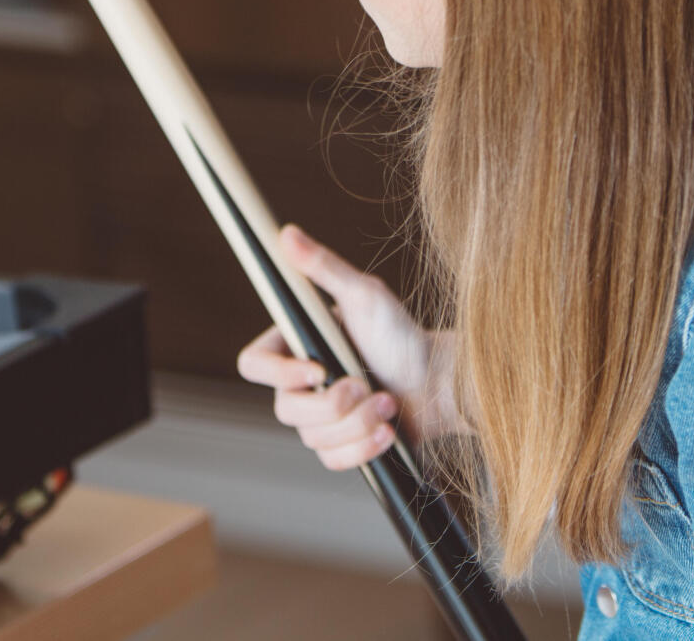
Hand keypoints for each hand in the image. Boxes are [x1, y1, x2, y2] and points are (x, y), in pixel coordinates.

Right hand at [236, 224, 455, 469]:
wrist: (439, 383)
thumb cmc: (403, 335)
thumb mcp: (365, 295)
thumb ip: (324, 267)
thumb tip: (286, 234)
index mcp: (298, 344)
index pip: (254, 365)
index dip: (278, 374)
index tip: (318, 370)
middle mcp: (302, 383)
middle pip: (284, 409)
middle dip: (333, 404)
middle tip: (368, 386)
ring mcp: (319, 417)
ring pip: (313, 438)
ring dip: (357, 423)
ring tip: (388, 404)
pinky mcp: (339, 445)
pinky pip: (333, 460)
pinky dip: (364, 447)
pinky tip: (388, 431)